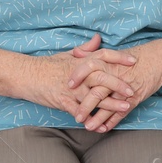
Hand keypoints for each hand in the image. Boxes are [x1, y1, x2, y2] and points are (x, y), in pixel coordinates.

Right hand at [22, 35, 136, 120]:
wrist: (27, 75)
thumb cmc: (47, 66)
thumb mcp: (66, 54)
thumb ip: (85, 49)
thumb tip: (98, 38)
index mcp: (80, 61)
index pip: (103, 55)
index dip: (119, 57)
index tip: (134, 60)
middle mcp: (78, 74)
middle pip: (102, 76)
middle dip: (119, 83)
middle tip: (133, 89)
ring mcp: (71, 88)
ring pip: (95, 96)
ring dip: (111, 103)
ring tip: (126, 107)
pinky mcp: (63, 101)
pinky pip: (79, 111)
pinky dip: (91, 118)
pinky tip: (102, 124)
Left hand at [69, 41, 161, 132]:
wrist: (157, 61)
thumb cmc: (133, 58)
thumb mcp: (112, 54)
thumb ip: (92, 53)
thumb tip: (76, 54)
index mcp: (108, 62)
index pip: (88, 68)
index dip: (78, 76)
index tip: (69, 85)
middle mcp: (115, 76)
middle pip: (97, 92)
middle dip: (85, 106)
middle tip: (76, 116)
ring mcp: (125, 88)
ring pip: (108, 106)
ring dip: (97, 118)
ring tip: (87, 127)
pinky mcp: (134, 98)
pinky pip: (121, 112)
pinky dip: (112, 122)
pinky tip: (103, 129)